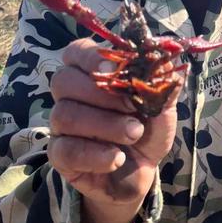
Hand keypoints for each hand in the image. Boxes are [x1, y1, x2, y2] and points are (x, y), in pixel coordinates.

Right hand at [48, 38, 182, 222]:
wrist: (143, 171)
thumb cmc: (146, 129)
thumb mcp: (160, 104)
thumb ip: (160, 79)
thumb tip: (162, 55)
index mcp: (91, 74)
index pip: (76, 51)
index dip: (91, 57)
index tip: (114, 68)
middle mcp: (70, 96)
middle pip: (64, 81)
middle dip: (102, 95)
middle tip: (133, 109)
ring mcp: (61, 126)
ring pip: (65, 115)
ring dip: (105, 125)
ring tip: (134, 134)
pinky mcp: (60, 156)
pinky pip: (66, 150)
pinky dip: (96, 155)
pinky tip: (117, 159)